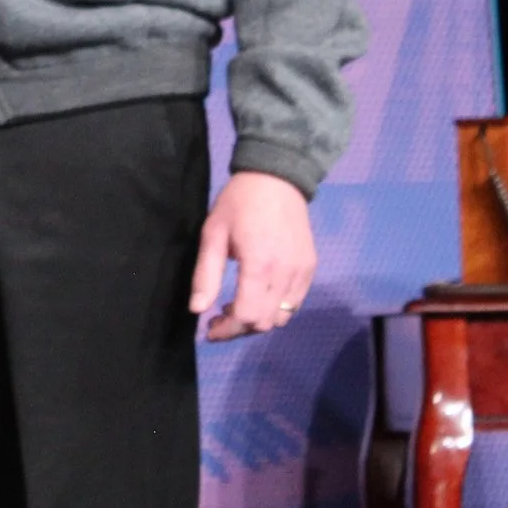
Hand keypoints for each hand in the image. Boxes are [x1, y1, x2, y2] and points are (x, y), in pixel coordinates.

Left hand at [189, 170, 317, 340]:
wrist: (276, 178)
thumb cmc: (238, 203)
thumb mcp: (213, 233)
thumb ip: (207, 275)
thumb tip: (197, 310)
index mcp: (258, 265)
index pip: (246, 316)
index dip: (226, 329)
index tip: (209, 328)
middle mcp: (285, 273)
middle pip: (264, 322)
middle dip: (239, 328)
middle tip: (218, 317)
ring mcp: (302, 272)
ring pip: (282, 317)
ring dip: (258, 320)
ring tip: (237, 306)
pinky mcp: (310, 268)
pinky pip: (295, 303)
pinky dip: (276, 308)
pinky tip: (259, 294)